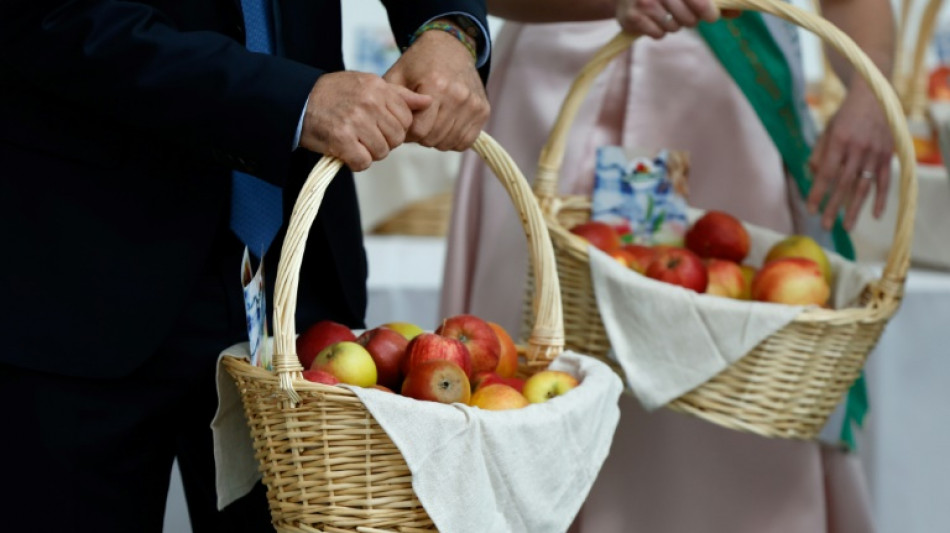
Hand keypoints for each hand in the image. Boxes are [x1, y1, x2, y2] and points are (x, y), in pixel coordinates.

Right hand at [299, 71, 431, 170]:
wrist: (297, 100)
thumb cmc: (334, 94)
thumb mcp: (367, 84)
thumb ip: (398, 95)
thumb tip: (428, 101)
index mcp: (377, 88)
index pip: (406, 118)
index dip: (395, 127)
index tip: (379, 126)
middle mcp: (368, 102)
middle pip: (396, 138)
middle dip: (384, 142)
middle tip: (366, 136)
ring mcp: (355, 121)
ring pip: (382, 151)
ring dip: (369, 153)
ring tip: (355, 143)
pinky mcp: (341, 140)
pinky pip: (363, 162)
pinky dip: (356, 163)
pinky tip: (347, 153)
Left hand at [384, 27, 489, 150]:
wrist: (451, 46)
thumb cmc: (420, 63)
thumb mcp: (398, 75)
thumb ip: (391, 101)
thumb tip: (393, 127)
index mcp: (436, 86)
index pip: (419, 131)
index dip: (407, 130)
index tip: (405, 121)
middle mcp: (459, 96)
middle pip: (433, 139)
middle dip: (420, 135)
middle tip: (418, 120)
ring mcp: (474, 105)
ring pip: (448, 143)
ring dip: (436, 138)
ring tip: (431, 121)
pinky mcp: (483, 111)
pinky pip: (464, 141)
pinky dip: (452, 139)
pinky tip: (445, 124)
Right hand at [615, 0, 719, 38]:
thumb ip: (714, 1)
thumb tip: (737, 12)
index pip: (698, 1)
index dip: (708, 11)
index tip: (711, 16)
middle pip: (688, 18)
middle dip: (690, 19)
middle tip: (684, 13)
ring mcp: (644, 2)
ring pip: (674, 27)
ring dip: (674, 25)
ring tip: (666, 14)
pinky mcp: (632, 18)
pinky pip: (658, 35)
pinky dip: (659, 31)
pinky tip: (653, 20)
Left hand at [807, 80, 893, 230]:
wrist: (875, 96)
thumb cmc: (845, 115)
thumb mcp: (827, 130)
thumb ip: (820, 153)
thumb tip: (814, 177)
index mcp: (839, 140)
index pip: (826, 173)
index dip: (818, 193)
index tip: (810, 209)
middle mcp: (858, 148)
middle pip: (844, 184)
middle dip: (833, 207)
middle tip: (825, 226)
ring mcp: (875, 152)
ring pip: (864, 186)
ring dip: (855, 209)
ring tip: (846, 228)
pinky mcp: (888, 155)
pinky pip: (885, 181)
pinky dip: (881, 199)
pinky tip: (875, 215)